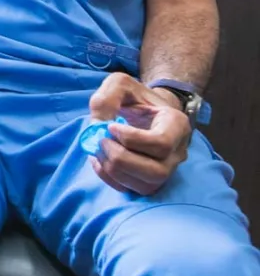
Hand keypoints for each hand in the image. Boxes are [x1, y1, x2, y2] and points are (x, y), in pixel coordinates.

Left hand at [88, 72, 191, 195]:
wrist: (143, 109)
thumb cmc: (134, 96)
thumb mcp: (119, 84)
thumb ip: (107, 98)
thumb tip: (98, 125)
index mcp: (176, 124)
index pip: (160, 143)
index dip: (131, 139)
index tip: (111, 127)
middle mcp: (177, 151)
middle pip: (155, 171)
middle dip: (121, 159)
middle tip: (101, 140)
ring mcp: (168, 169)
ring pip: (147, 186)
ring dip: (115, 171)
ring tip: (99, 149)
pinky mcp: (152, 180)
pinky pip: (135, 191)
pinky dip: (111, 179)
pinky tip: (99, 161)